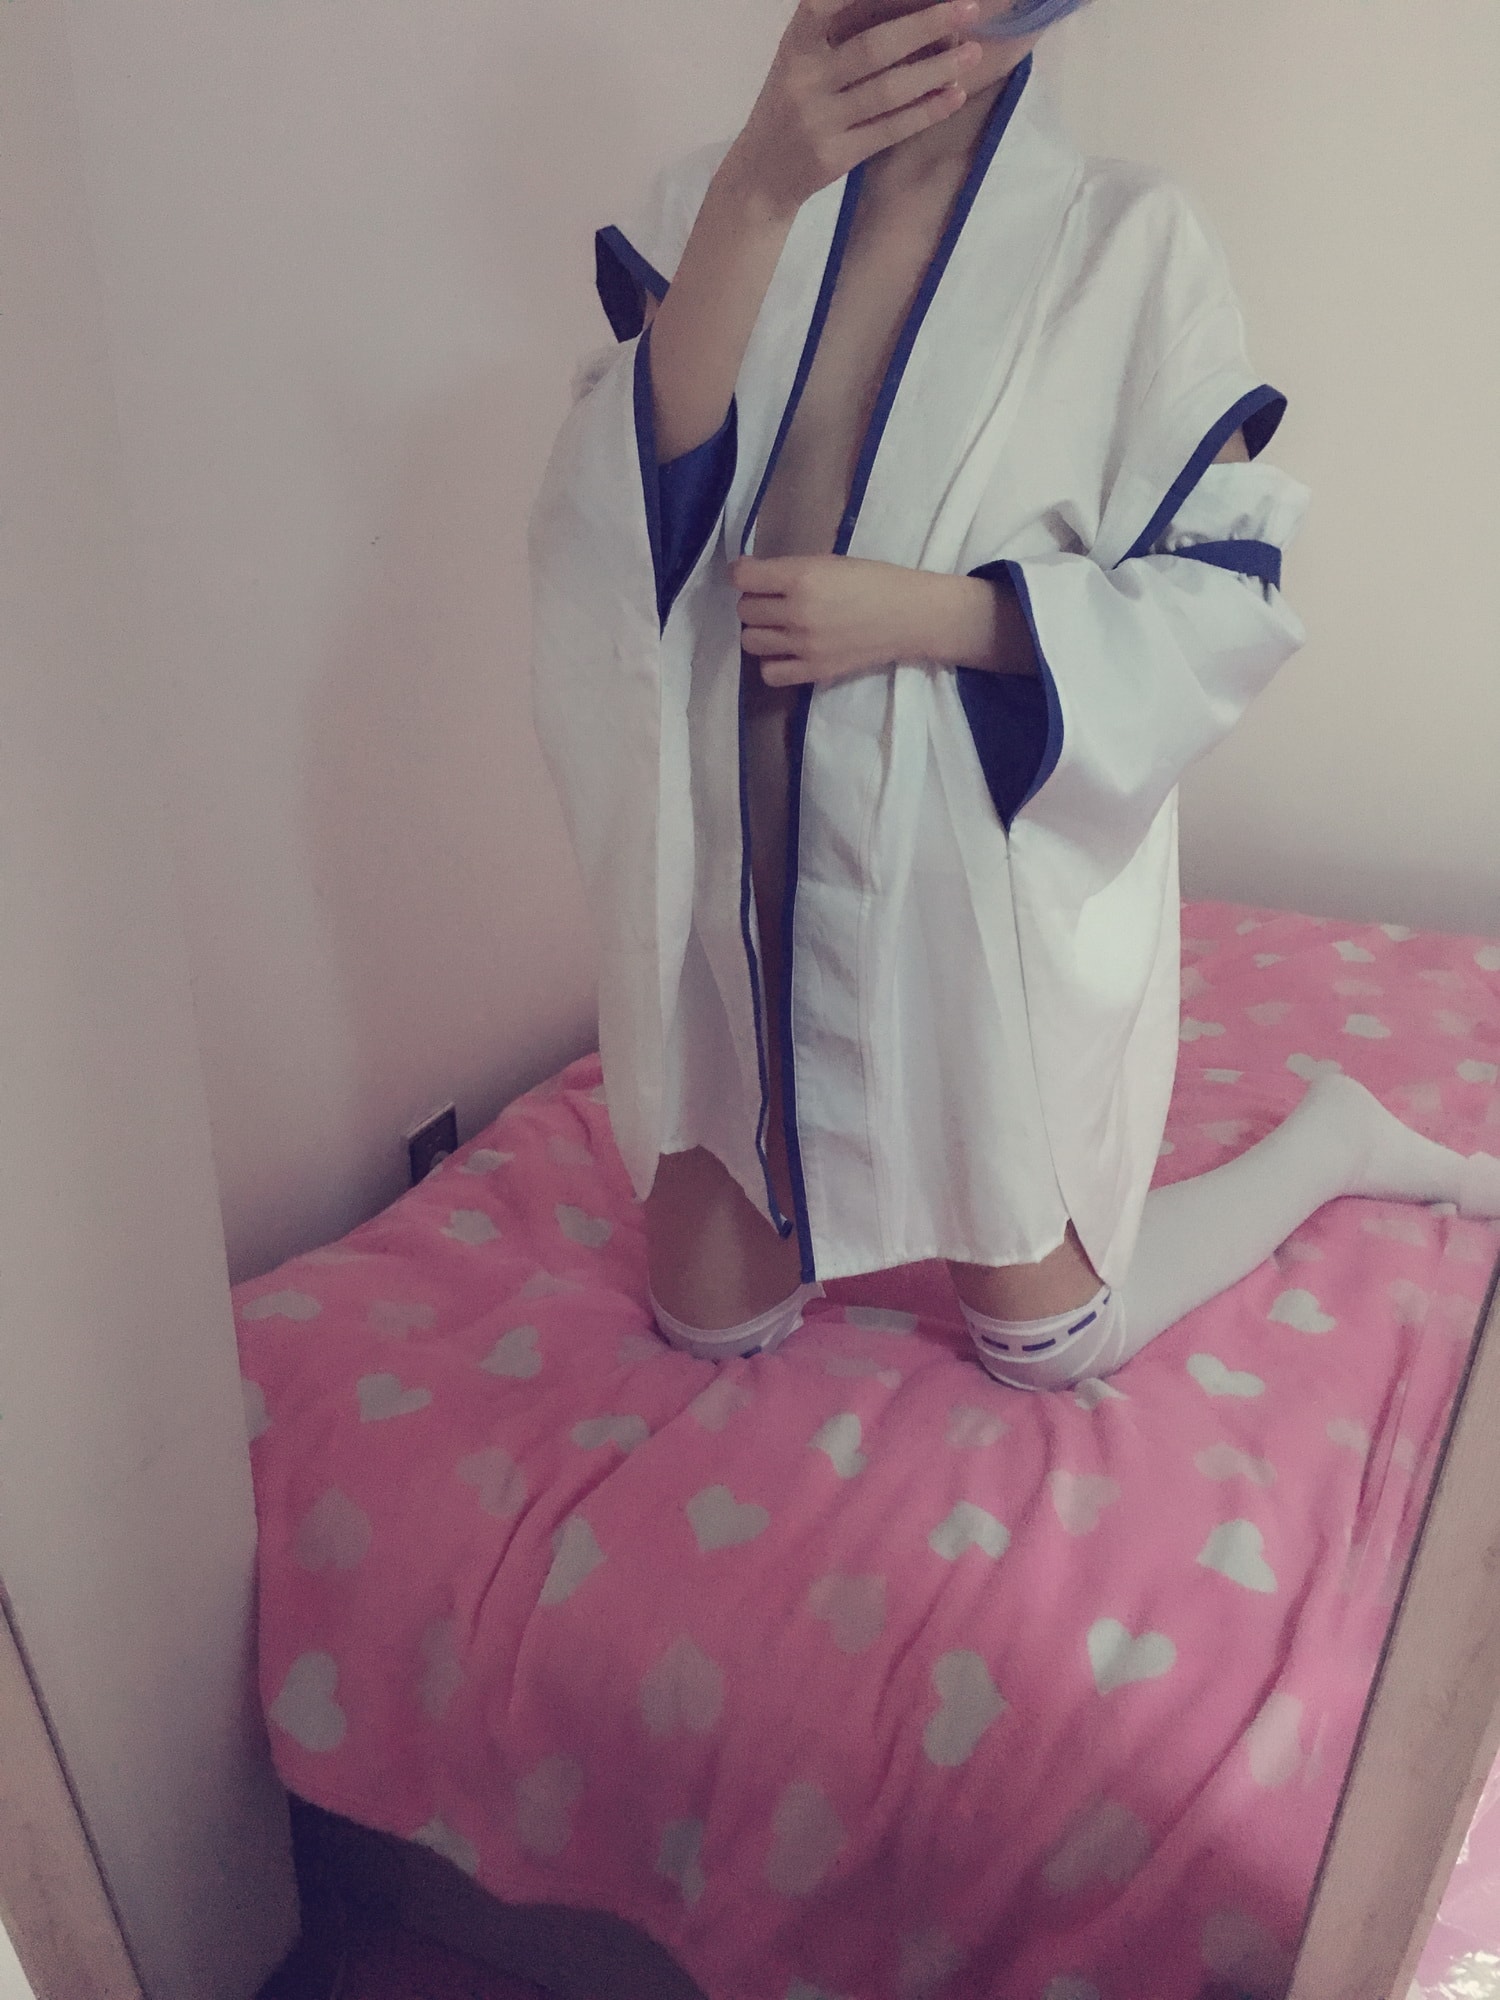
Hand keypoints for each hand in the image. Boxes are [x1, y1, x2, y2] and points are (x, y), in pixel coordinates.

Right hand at [721, 0, 985, 224]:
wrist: (759, 176)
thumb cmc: (793, 107)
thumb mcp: (800, 60)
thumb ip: (836, 32)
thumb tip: (906, 10)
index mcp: (795, 45)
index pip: (828, 4)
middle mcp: (803, 80)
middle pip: (873, 47)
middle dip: (926, 24)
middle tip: (968, 7)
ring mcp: (818, 121)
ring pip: (887, 91)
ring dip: (936, 70)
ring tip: (973, 53)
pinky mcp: (834, 157)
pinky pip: (889, 130)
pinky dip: (925, 112)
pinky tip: (953, 95)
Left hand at [731, 552, 940, 686]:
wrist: (910, 616)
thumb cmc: (874, 581)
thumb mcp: (830, 563)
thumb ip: (791, 570)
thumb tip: (753, 576)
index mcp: (802, 577)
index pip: (743, 578)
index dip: (742, 574)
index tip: (750, 575)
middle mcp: (797, 612)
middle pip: (745, 610)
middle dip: (755, 602)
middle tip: (775, 601)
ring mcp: (804, 645)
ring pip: (751, 641)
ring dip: (760, 631)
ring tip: (779, 627)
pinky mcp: (814, 671)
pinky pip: (770, 673)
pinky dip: (772, 662)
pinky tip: (786, 652)